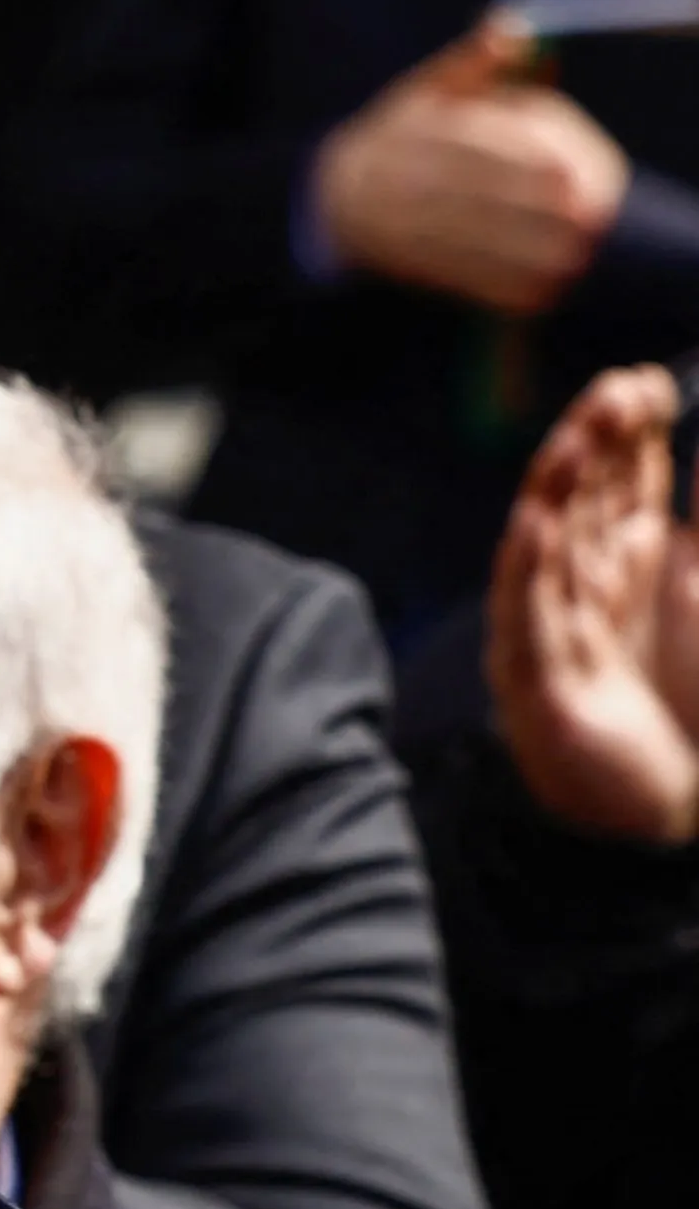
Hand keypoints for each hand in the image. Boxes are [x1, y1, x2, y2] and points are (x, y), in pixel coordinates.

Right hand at [314, 37, 630, 317]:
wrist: (329, 198)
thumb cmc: (400, 134)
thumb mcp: (424, 90)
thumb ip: (473, 62)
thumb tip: (513, 29)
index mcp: (399, 132)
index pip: (463, 145)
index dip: (518, 161)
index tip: (569, 171)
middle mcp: (389, 178)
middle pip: (463, 198)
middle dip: (526, 211)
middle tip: (582, 214)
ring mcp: (388, 224)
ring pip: (458, 242)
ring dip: (518, 254)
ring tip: (571, 253)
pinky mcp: (396, 263)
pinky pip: (450, 277)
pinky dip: (494, 286)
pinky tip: (536, 289)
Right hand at [488, 361, 698, 845]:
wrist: (647, 825)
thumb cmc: (676, 727)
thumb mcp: (691, 611)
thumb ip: (684, 556)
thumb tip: (679, 509)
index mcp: (618, 580)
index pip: (615, 489)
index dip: (628, 435)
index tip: (645, 382)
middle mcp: (578, 600)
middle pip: (577, 505)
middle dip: (593, 444)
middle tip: (616, 390)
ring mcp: (551, 640)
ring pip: (545, 552)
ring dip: (554, 494)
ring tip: (573, 439)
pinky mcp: (541, 688)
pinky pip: (528, 620)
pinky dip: (526, 571)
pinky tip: (534, 526)